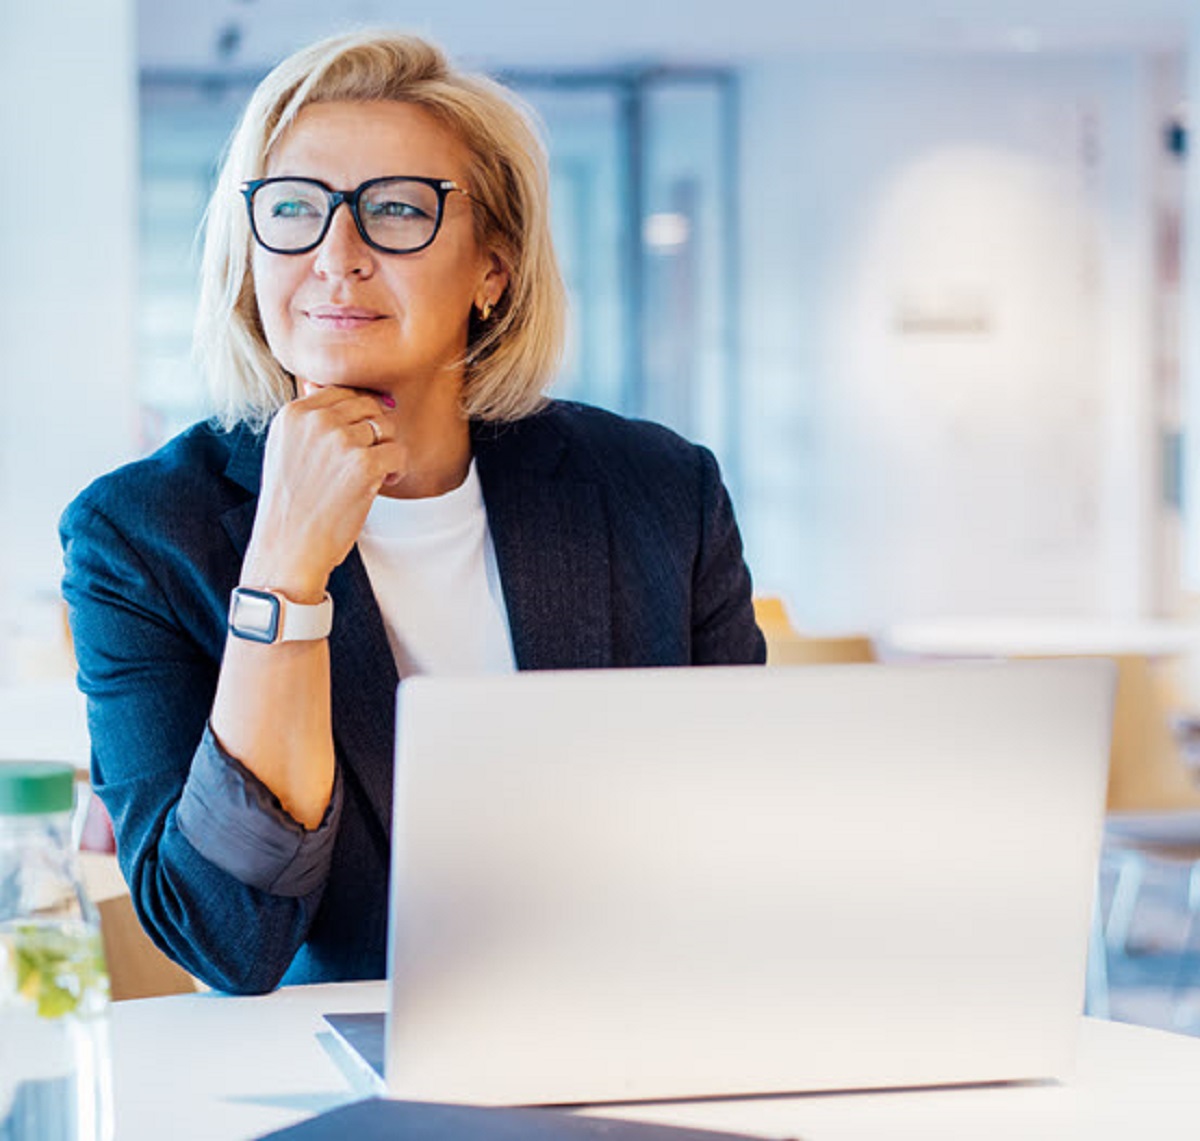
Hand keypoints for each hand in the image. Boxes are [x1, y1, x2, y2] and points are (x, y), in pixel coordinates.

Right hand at [241, 383, 401, 600]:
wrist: (288, 548)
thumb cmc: (290, 504)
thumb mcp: (285, 449)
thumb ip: (307, 419)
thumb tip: (326, 386)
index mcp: (294, 413)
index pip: (343, 391)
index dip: (358, 416)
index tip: (357, 442)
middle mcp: (316, 420)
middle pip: (368, 405)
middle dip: (375, 432)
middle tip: (368, 460)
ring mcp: (340, 441)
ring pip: (387, 427)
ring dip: (387, 451)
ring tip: (374, 475)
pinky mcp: (364, 465)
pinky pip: (399, 452)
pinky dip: (397, 470)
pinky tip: (382, 484)